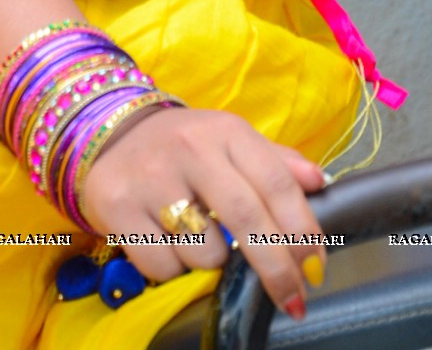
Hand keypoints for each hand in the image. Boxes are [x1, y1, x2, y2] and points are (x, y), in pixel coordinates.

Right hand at [80, 104, 327, 320]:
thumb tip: (321, 183)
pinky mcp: (117, 205)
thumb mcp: (230, 141)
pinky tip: (166, 241)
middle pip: (246, 219)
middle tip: (293, 300)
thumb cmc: (185, 146)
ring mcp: (151, 177)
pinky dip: (173, 268)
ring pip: (204, 252)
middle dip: (276, 269)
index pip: (277, 183)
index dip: (304, 232)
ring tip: (198, 239)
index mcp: (225, 130)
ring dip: (212, 264)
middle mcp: (189, 148)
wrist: (111, 132)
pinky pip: (164, 265)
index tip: (317, 268)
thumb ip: (276, 161)